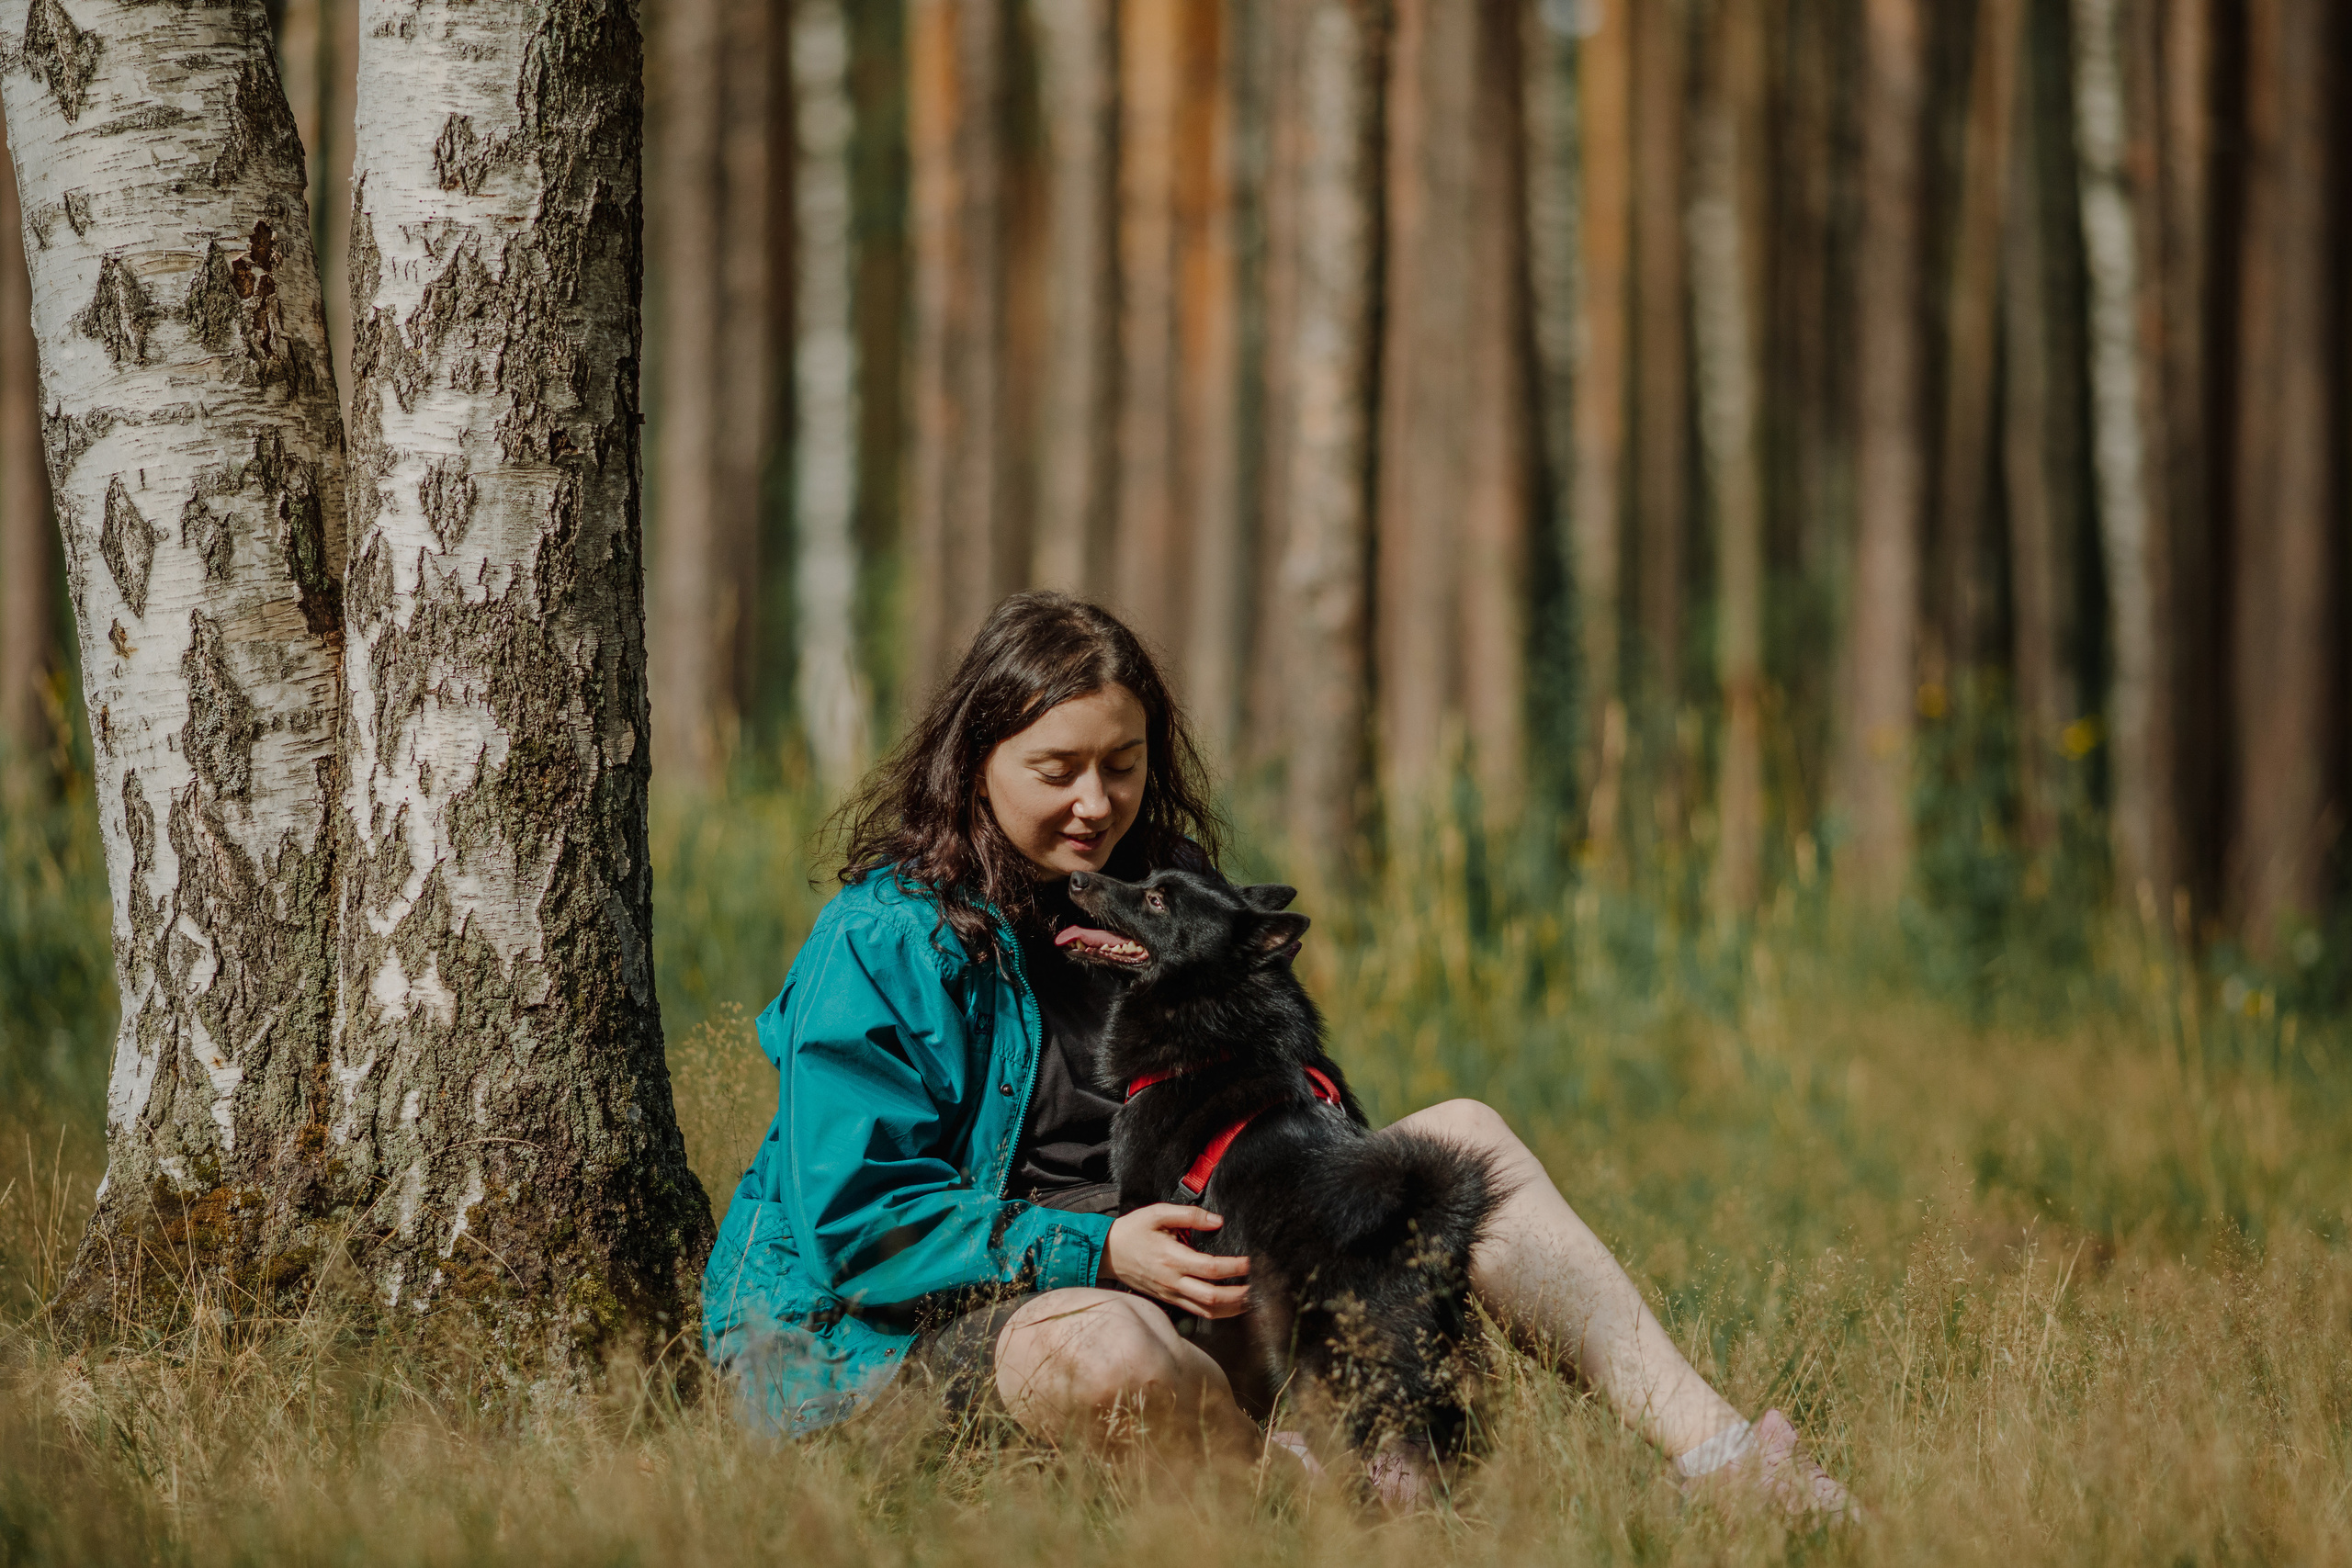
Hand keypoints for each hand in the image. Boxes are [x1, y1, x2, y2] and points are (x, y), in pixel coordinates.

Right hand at [1099, 1205, 1251, 1317]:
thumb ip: (1189, 1215)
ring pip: (1206, 1310)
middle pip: (1212, 1297)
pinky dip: (1217, 1312)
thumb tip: (1218, 1221)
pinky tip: (1231, 1306)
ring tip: (1252, 1300)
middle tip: (1260, 1287)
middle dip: (1240, 1295)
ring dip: (1232, 1308)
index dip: (1235, 1267)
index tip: (1252, 1262)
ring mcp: (1170, 1294)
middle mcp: (1172, 1281)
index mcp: (1171, 1259)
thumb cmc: (1133, 1230)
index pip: (1211, 1268)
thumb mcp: (1157, 1213)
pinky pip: (1197, 1312)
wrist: (1107, 1253)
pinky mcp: (1169, 1300)